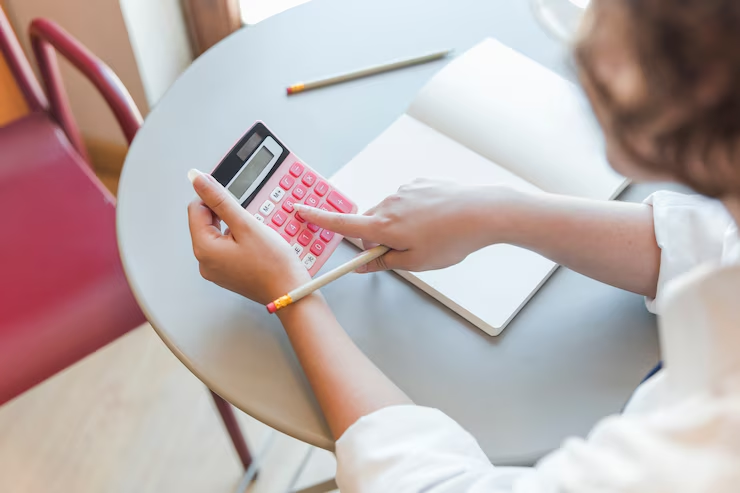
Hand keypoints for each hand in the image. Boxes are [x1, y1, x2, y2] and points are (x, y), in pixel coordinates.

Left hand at [187, 169, 310, 303]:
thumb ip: (220, 200)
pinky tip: (253, 243)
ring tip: (254, 232)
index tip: (231, 194)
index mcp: (204, 249)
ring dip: (232, 225)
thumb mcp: (246, 225)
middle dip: (224, 213)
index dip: (213, 197)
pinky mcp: (227, 273)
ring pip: (216, 234)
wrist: (290, 291)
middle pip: (205, 222)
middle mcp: (205, 262)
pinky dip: (237, 239)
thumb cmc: (273, 265)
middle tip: (247, 216)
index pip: (196, 209)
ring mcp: (216, 270)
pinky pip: (225, 248)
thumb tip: (199, 181)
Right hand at [294, 179, 520, 272]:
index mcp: (384, 226)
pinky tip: (435, 220)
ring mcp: (405, 190)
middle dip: (378, 237)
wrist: (483, 212)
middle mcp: (389, 203)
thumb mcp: (417, 263)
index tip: (299, 210)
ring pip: (389, 212)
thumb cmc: (452, 240)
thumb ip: (386, 262)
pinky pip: (407, 200)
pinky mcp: (419, 183)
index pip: (341, 223)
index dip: (317, 218)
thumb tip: (366, 264)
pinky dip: (414, 212)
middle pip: (369, 222)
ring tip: (429, 235)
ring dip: (399, 224)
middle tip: (404, 251)